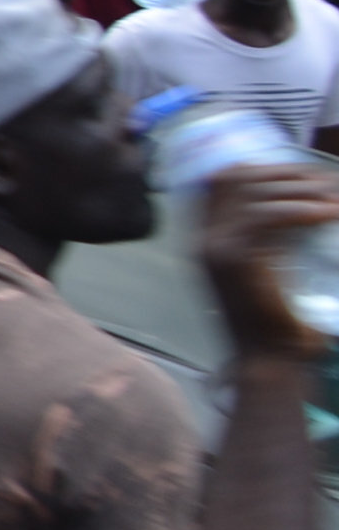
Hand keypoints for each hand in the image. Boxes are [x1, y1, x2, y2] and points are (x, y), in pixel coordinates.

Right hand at [196, 164, 338, 359]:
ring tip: (333, 200)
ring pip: (253, 192)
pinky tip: (326, 214)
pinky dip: (300, 209)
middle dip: (286, 172)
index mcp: (205, 237)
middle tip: (325, 183)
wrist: (268, 361)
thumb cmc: (277, 324)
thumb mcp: (266, 273)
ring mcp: (215, 247)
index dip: (263, 168)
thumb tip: (304, 210)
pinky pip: (267, 217)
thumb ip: (271, 243)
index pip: (222, 179)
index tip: (301, 174)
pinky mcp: (236, 260)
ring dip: (299, 189)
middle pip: (237, 177)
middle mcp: (203, 237)